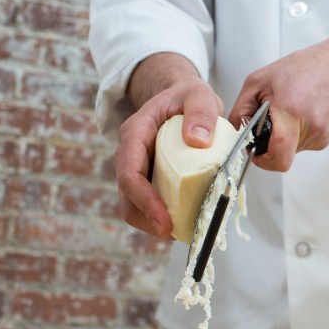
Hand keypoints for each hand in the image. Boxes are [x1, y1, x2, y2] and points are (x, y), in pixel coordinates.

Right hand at [115, 77, 222, 237]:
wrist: (182, 97)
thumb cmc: (188, 97)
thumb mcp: (199, 95)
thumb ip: (201, 113)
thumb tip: (197, 141)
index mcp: (136, 132)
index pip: (130, 172)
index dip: (144, 200)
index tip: (164, 221)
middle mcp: (130, 153)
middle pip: (127, 195)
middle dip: (147, 218)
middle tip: (174, 234)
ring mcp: (139, 167)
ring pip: (134, 204)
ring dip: (153, 222)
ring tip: (181, 232)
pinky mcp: (150, 178)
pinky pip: (149, 202)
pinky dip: (163, 216)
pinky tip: (183, 222)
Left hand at [229, 40, 328, 170]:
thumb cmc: (304, 68)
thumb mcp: (260, 80)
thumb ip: (242, 109)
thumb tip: (235, 133)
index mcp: (291, 112)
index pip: (279, 157)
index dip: (264, 161)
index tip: (256, 152)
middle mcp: (310, 128)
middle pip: (282, 154)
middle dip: (271, 143)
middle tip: (272, 119)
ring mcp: (322, 136)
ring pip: (292, 150)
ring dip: (286, 136)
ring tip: (291, 109)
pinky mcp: (328, 138)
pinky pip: (304, 143)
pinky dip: (297, 132)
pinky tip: (303, 112)